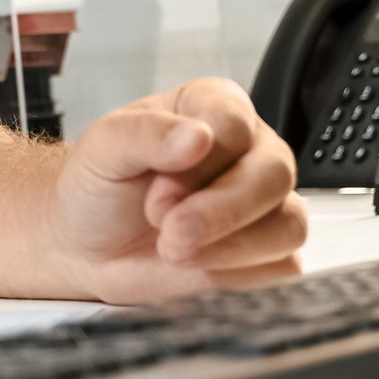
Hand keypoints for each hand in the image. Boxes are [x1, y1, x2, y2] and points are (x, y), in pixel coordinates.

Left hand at [50, 76, 306, 303]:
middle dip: (219, 212)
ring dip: (230, 246)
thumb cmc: (101, 187)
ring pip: (288, 223)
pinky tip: (199, 265)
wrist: (89, 245)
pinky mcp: (268, 252)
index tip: (157, 193)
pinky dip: (241, 272)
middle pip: (274, 174)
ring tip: (175, 249)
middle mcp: (251, 149)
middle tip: (169, 231)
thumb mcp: (104, 148)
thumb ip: (146, 134)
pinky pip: (285, 265)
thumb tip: (198, 137)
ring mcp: (265, 202)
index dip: (199, 164)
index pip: (235, 124)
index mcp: (213, 106)